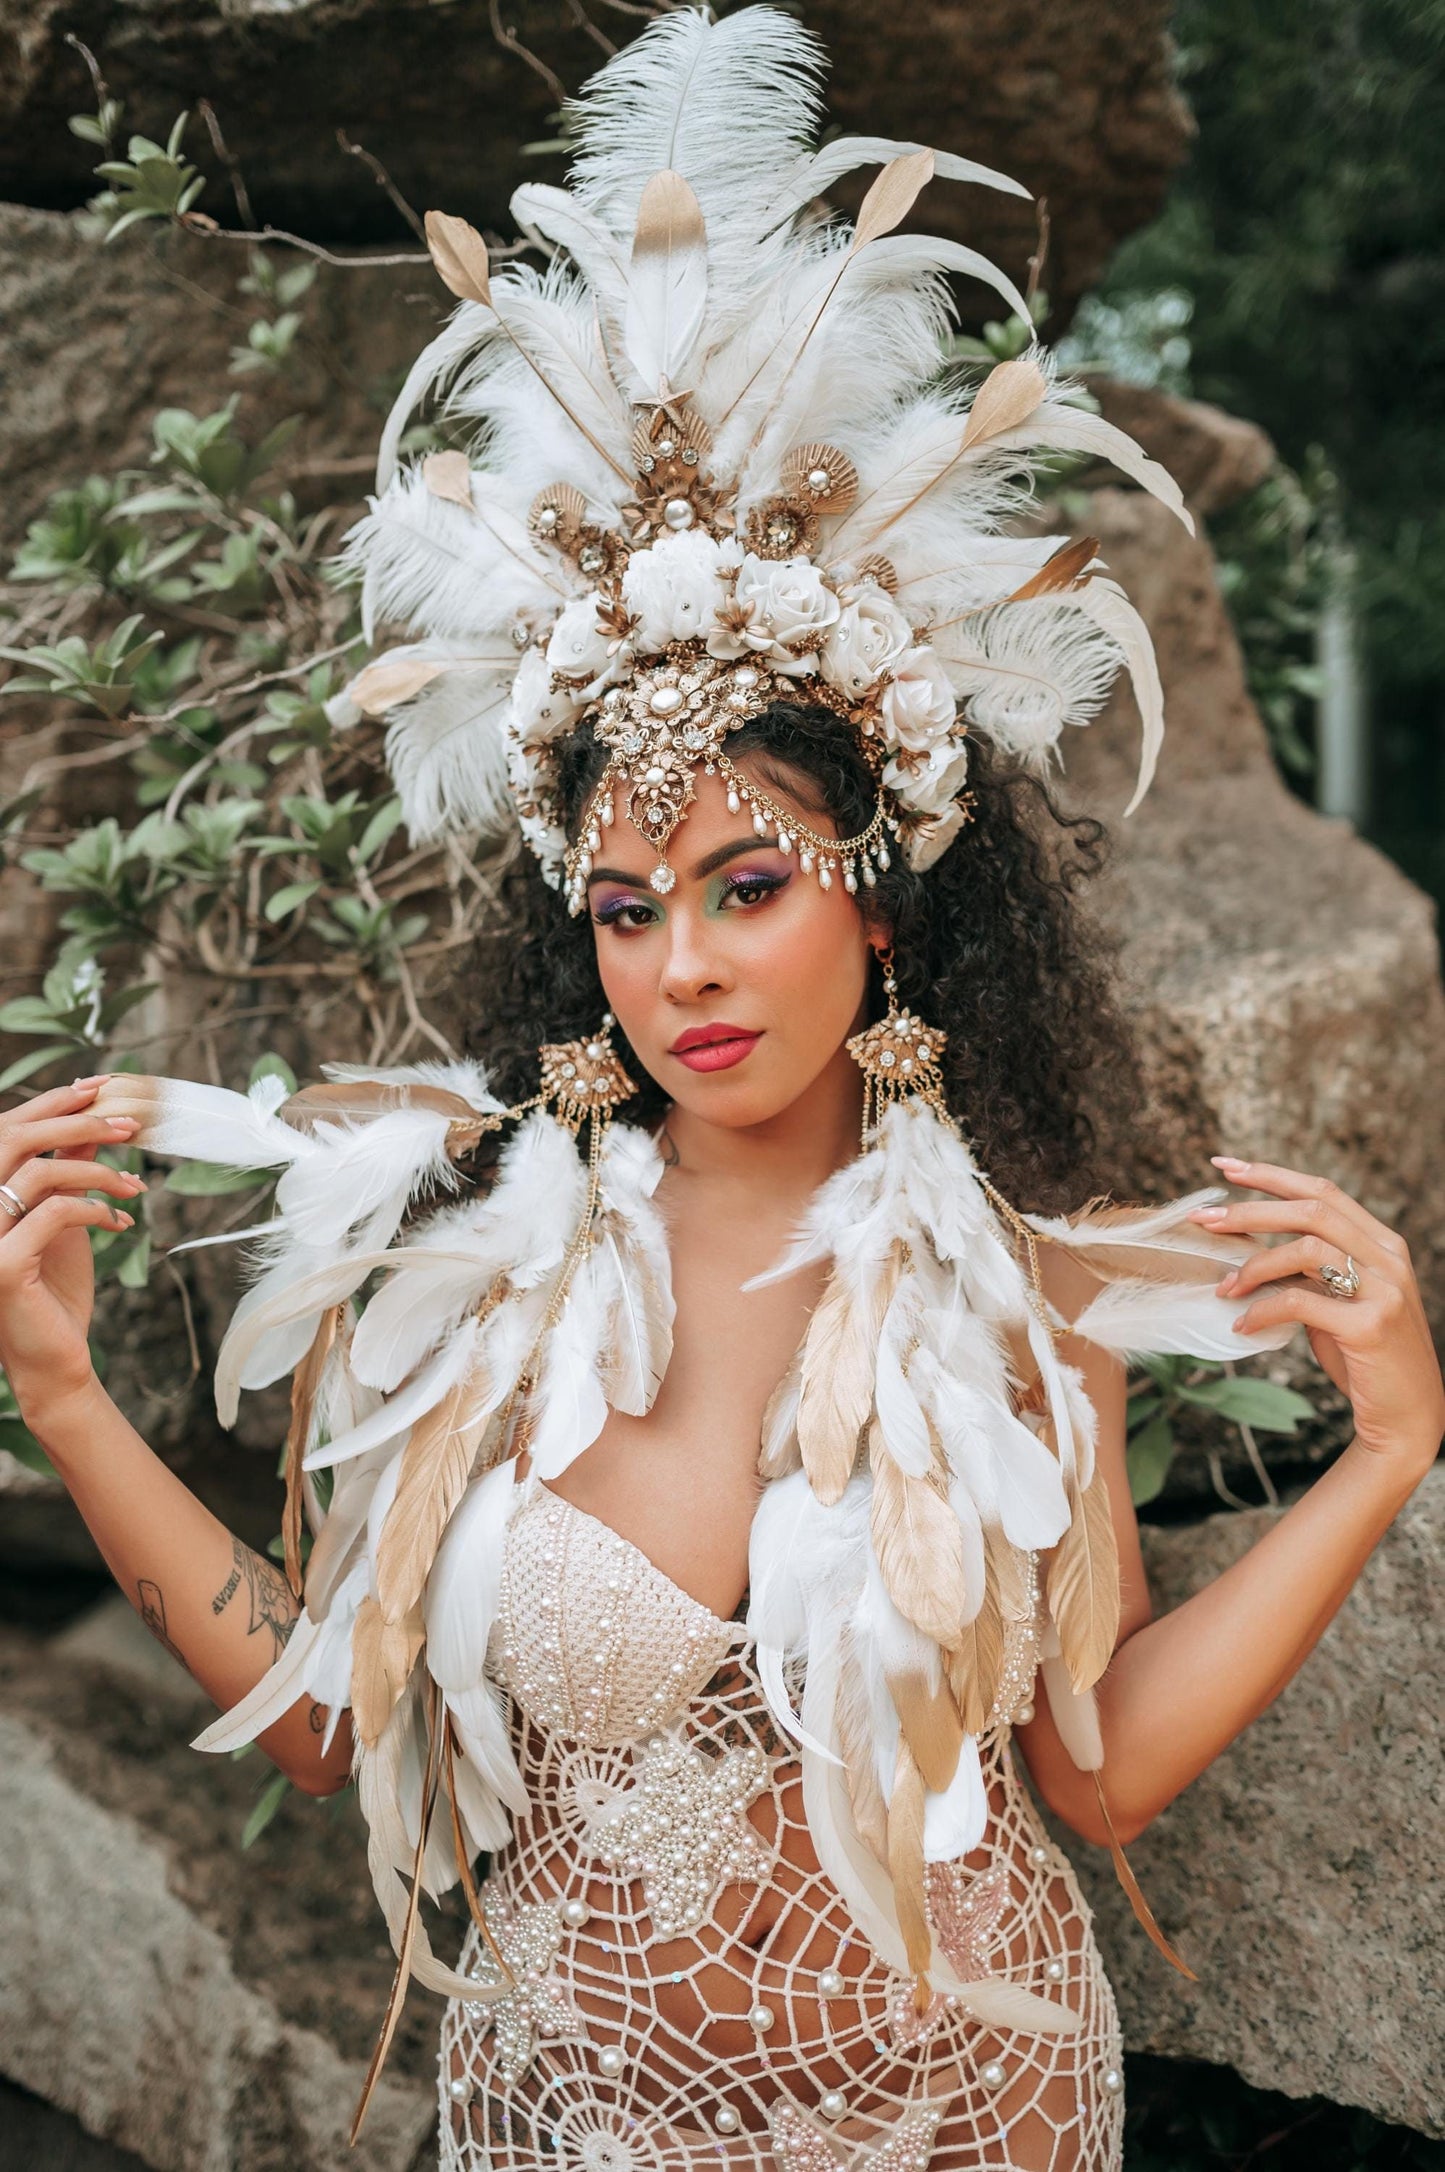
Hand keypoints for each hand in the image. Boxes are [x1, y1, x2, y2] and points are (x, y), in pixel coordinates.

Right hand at [0, 1076, 145, 1418]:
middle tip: (130, 1124)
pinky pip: (54, 1214)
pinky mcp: (4, 1265)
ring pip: (38, 1173)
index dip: (53, 1103)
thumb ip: (69, 1170)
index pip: (8, 1130)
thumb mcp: (63, 1218)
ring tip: (135, 1185)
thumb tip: (94, 1118)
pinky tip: (121, 1222)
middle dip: (78, 1123)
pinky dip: (95, 1209)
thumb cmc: (54, 1288)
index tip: (101, 1087)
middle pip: (16, 1139)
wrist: (53, 1358)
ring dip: (97, 1171)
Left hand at [1188, 1158, 1444, 1472]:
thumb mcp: (1340, 1304)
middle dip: (1251, 1209)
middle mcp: (1389, 1259)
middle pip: (1312, 1210)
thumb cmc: (1366, 1359)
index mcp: (1384, 1244)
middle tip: (1204, 1218)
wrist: (1407, 1418)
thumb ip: (1310, 1273)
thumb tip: (1249, 1250)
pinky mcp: (1370, 1326)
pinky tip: (1241, 1323)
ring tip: (1223, 1287)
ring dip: (1253, 1265)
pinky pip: (1301, 1303)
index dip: (1272, 1175)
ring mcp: (1384, 1290)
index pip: (1324, 1192)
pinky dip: (1263, 1309)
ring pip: (1306, 1249)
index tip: (1226, 1166)